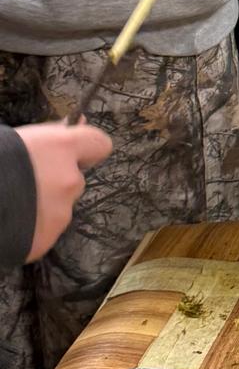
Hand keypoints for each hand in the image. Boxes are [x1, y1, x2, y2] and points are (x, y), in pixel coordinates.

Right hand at [19, 121, 111, 260]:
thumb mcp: (18, 137)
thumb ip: (48, 138)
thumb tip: (68, 128)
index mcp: (62, 148)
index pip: (99, 144)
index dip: (86, 150)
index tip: (73, 154)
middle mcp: (70, 180)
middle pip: (74, 180)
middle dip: (55, 182)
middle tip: (25, 184)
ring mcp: (61, 213)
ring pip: (59, 208)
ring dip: (42, 207)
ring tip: (12, 205)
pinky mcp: (46, 240)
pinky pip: (44, 231)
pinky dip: (31, 229)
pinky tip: (9, 223)